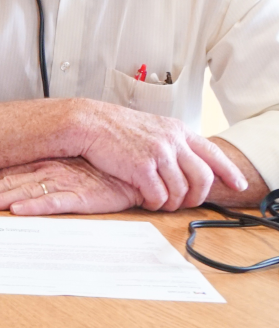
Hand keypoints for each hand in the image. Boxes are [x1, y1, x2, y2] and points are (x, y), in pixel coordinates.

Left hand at [0, 157, 140, 214]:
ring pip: (27, 191)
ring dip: (2, 199)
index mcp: (45, 163)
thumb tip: (15, 187)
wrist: (138, 168)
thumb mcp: (68, 169)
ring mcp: (65, 182)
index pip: (8, 172)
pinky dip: (36, 207)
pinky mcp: (82, 195)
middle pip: (10, 181)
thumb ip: (43, 175)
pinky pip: (55, 202)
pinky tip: (19, 211)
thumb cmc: (102, 170)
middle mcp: (51, 170)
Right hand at [72, 101, 246, 210]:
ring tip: (163, 203)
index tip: (239, 185)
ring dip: (173, 203)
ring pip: (180, 190)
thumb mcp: (153, 128)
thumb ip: (172, 143)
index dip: (229, 172)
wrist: (89, 123)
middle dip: (198, 196)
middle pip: (202, 177)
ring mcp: (158, 154)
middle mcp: (173, 141)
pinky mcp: (140, 168)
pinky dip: (155, 204)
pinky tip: (148, 201)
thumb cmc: (115, 128)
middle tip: (188, 203)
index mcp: (178, 131)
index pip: (213, 154)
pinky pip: (158, 196)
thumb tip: (184, 163)